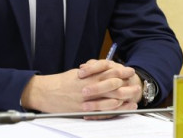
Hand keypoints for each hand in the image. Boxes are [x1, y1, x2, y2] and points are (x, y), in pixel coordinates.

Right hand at [20, 60, 141, 114]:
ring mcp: (87, 99)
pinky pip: (101, 110)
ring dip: (124, 98)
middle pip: (113, 85)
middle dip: (127, 86)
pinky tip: (120, 108)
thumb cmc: (61, 82)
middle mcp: (89, 86)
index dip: (121, 72)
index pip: (109, 71)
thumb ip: (91, 72)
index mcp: (88, 75)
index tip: (130, 71)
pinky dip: (112, 109)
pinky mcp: (83, 110)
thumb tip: (103, 71)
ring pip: (110, 98)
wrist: (45, 92)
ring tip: (134, 98)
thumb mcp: (77, 73)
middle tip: (137, 86)